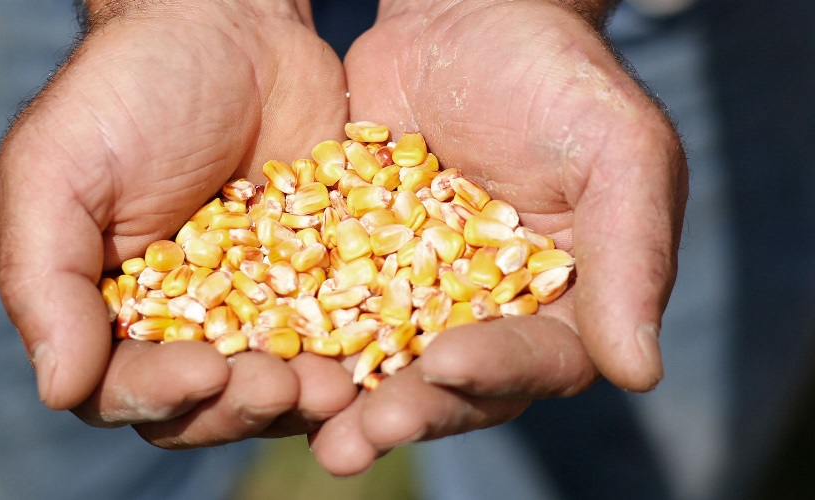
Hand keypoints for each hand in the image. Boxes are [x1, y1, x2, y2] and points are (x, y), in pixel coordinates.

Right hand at [0, 1, 356, 446]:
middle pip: (206, 402)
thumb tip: (61, 389)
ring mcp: (256, 304)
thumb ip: (43, 278)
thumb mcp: (59, 171)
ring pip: (277, 381)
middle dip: (242, 405)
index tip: (204, 373)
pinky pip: (338, 329)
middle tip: (279, 388)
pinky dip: (355, 350)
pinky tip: (380, 352)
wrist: (229, 27)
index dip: (159, 396)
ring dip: (303, 395)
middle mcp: (182, 321)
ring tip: (336, 388)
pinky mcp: (318, 279)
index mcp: (108, 310)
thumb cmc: (128, 91)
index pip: (123, 388)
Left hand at [310, 0, 687, 473]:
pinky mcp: (355, 265)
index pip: (537, 359)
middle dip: (410, 409)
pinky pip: (325, 308)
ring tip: (313, 426)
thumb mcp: (618, 151)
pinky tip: (261, 357)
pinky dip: (301, 335)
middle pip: (453, 384)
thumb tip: (639, 373)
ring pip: (383, 361)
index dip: (497, 371)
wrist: (468, 19)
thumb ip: (633, 254)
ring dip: (348, 399)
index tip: (452, 366)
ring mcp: (415, 293)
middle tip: (361, 438)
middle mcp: (486, 313)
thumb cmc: (560, 77)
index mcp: (563, 302)